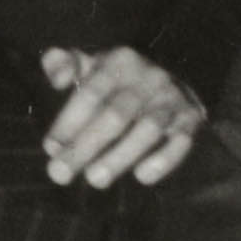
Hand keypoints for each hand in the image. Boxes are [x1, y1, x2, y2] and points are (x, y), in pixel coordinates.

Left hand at [29, 42, 209, 191]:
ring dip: (120, 156)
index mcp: (118, 61)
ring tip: (94, 179)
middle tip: (61, 174)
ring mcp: (171, 98)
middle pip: (115, 115)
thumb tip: (56, 79)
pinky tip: (142, 176)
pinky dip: (164, 160)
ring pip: (147, 129)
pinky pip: (181, 141)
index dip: (69, 121)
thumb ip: (63, 63)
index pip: (91, 93)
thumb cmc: (117, 80)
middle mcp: (148, 77)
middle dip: (85, 146)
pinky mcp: (191, 119)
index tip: (50, 148)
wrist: (174, 77)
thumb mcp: (90, 64)